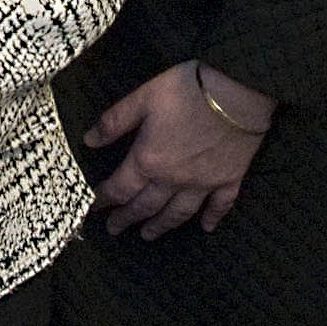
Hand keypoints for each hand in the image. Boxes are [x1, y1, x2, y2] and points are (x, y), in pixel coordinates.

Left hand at [86, 61, 271, 239]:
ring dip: (162, 226)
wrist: (238, 91)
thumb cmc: (188, 90)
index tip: (94, 209)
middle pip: (146, 206)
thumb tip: (88, 141)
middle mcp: (174, 180)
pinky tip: (206, 228)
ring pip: (179, 213)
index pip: (120, 188)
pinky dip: (212, 219)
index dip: (104, 199)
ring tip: (148, 235)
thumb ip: (115, 121)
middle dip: (127, 219)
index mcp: (149, 160)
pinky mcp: (230, 179)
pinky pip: (220, 206)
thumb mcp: (143, 97)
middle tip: (115, 230)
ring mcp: (204, 183)